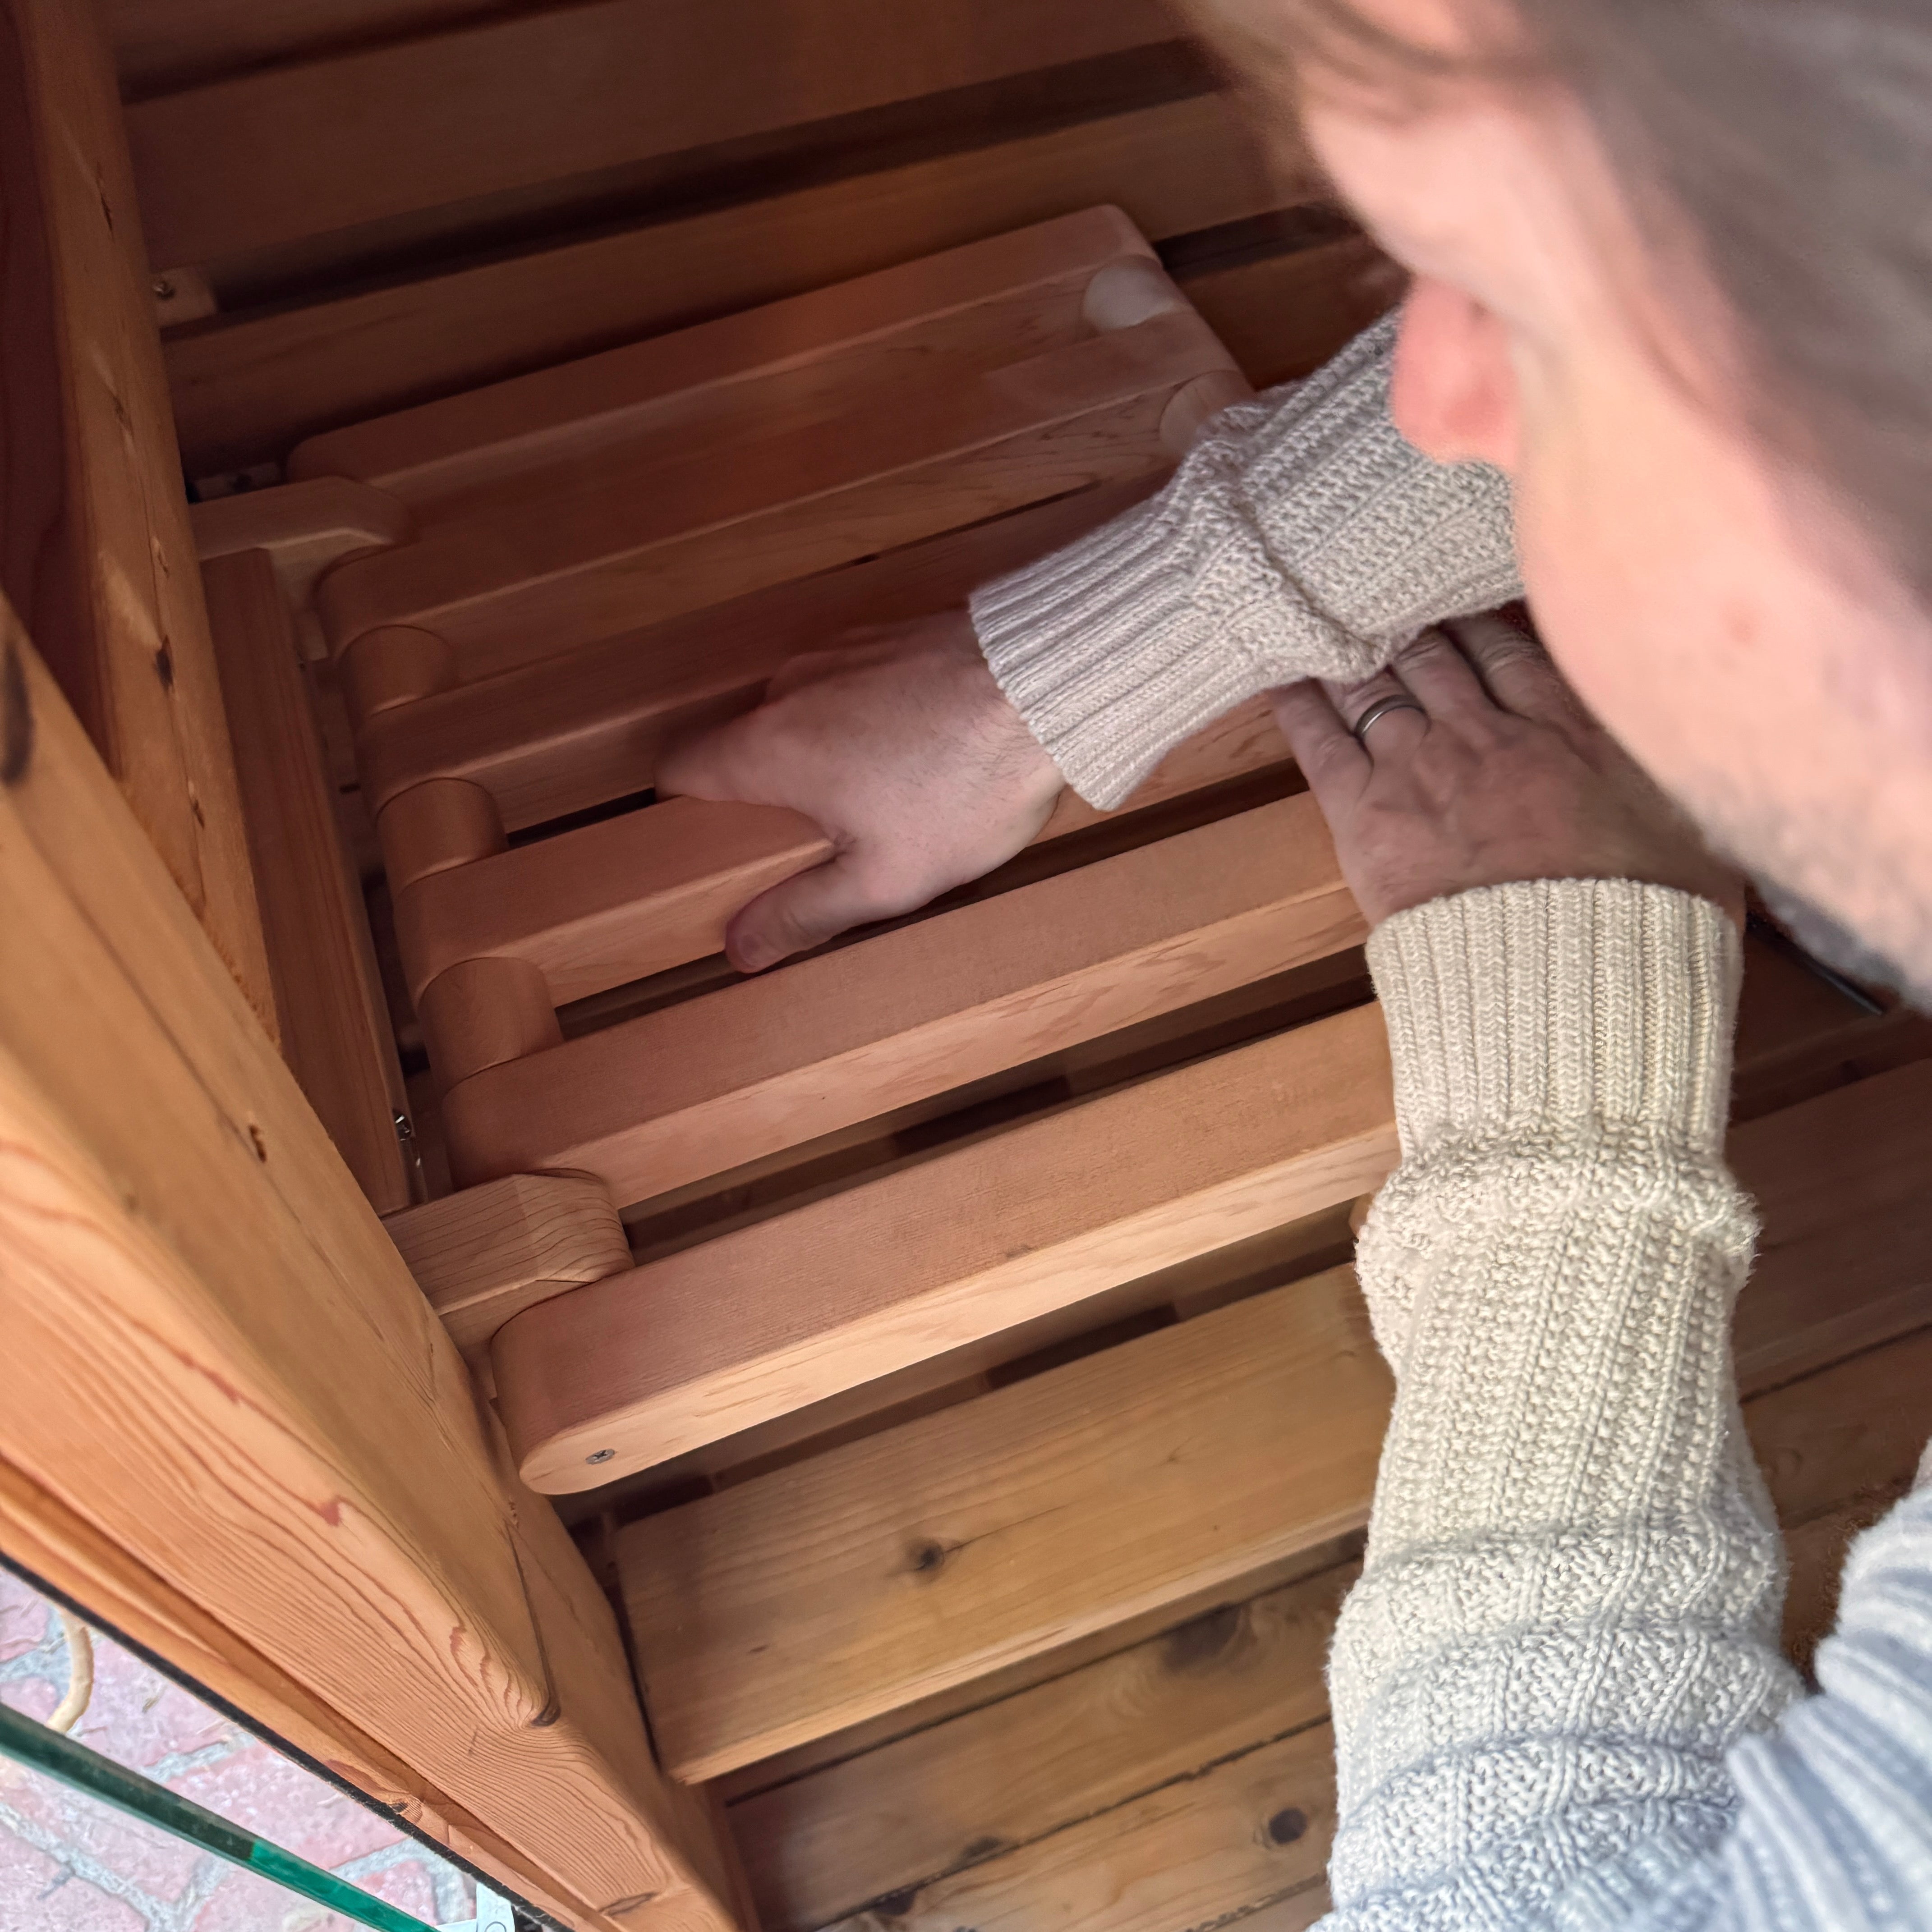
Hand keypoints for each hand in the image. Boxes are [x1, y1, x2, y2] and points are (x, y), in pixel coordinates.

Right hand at [655, 611, 1064, 971]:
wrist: (1050, 684)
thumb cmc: (965, 785)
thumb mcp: (884, 878)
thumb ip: (803, 912)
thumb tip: (739, 948)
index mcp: (765, 747)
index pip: (678, 770)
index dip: (685, 812)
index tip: (720, 847)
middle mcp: (786, 688)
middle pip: (743, 744)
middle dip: (770, 793)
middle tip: (824, 838)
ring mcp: (838, 652)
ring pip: (802, 713)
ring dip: (826, 755)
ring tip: (888, 797)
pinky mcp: (888, 635)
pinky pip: (852, 686)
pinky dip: (869, 720)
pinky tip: (923, 751)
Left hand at [1268, 607, 1741, 927]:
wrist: (1576, 986)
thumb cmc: (1648, 921)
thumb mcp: (1696, 824)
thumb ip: (1672, 764)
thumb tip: (1691, 730)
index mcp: (1573, 725)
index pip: (1514, 643)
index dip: (1481, 619)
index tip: (1461, 601)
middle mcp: (1492, 731)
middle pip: (1441, 653)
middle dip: (1414, 624)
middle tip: (1387, 600)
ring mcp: (1424, 767)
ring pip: (1380, 682)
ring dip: (1356, 651)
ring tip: (1333, 623)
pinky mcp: (1368, 816)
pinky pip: (1321, 740)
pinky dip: (1300, 702)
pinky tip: (1284, 673)